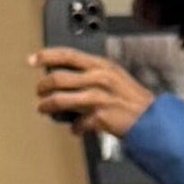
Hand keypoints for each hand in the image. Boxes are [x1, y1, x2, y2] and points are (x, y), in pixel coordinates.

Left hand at [32, 49, 154, 138]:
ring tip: (43, 109)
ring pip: (60, 100)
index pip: (67, 55)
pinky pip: (77, 123)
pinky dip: (74, 127)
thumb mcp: (114, 76)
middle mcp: (98, 79)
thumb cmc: (132, 99)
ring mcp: (98, 98)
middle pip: (58, 78)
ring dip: (47, 106)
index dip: (46, 56)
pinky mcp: (99, 118)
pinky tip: (75, 128)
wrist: (151, 119)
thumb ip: (92, 73)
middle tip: (39, 91)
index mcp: (101, 65)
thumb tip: (67, 77)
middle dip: (43, 86)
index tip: (32, 60)